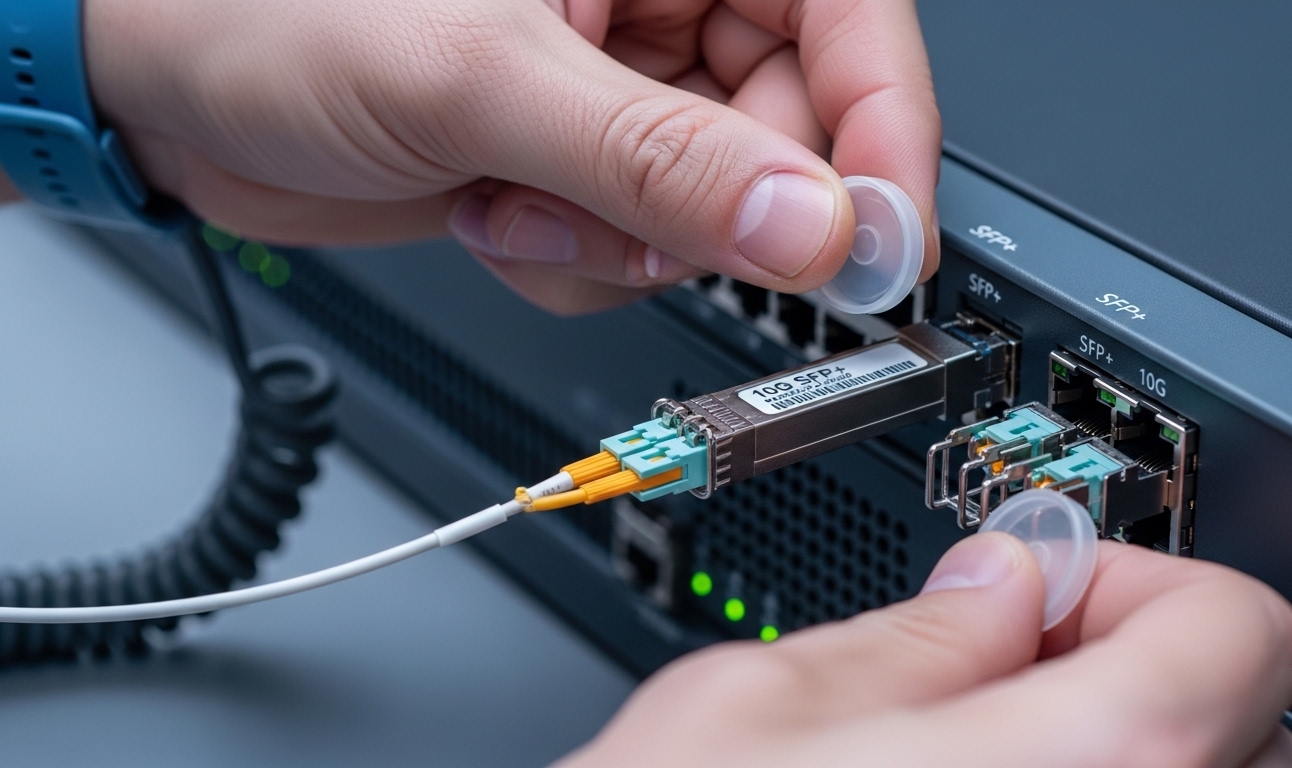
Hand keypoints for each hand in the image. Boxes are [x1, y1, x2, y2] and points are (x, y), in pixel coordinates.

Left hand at [85, 0, 940, 313]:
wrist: (163, 84)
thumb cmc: (269, 7)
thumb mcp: (482, 78)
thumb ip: (656, 161)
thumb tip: (810, 226)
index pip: (845, 15)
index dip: (882, 127)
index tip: (879, 237)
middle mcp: (653, 0)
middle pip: (791, 129)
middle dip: (718, 209)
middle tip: (646, 232)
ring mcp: (617, 88)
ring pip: (711, 208)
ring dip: (623, 241)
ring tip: (517, 201)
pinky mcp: (577, 161)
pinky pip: (640, 245)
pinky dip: (574, 261)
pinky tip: (491, 213)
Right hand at [559, 534, 1291, 767]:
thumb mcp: (753, 705)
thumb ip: (913, 633)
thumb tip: (997, 585)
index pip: (1241, 633)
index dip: (1142, 581)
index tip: (1052, 589)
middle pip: (1244, 732)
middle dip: (1133, 669)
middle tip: (1006, 663)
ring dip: (1118, 753)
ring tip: (975, 752)